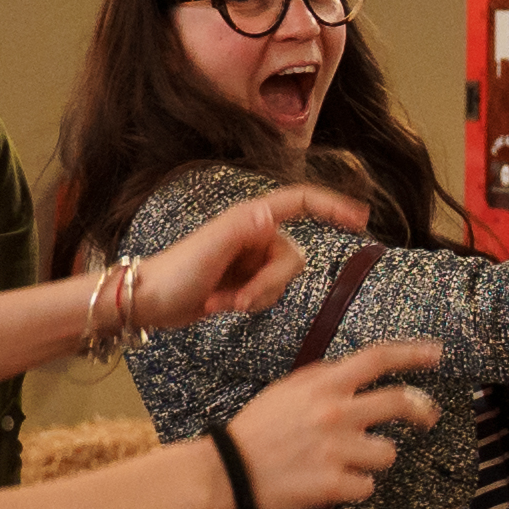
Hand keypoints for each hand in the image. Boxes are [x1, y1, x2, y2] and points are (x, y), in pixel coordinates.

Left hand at [148, 185, 378, 321]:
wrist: (147, 300)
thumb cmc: (173, 272)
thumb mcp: (209, 249)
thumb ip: (241, 229)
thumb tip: (272, 214)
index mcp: (250, 219)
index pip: (301, 203)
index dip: (333, 206)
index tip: (360, 219)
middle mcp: (255, 234)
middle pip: (293, 259)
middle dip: (269, 286)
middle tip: (239, 303)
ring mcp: (250, 259)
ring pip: (281, 281)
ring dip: (255, 298)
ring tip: (222, 304)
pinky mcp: (244, 280)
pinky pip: (267, 295)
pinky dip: (248, 305)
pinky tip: (220, 306)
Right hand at [212, 335, 448, 508]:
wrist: (225, 472)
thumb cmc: (256, 430)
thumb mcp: (287, 390)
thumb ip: (324, 380)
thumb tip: (359, 374)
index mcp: (322, 385)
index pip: (377, 358)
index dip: (412, 354)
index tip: (437, 354)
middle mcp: (335, 412)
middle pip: (400, 403)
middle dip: (422, 410)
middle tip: (428, 418)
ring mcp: (336, 449)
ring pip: (387, 453)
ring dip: (372, 459)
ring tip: (342, 462)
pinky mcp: (333, 484)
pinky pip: (366, 486)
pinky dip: (353, 488)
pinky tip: (328, 483)